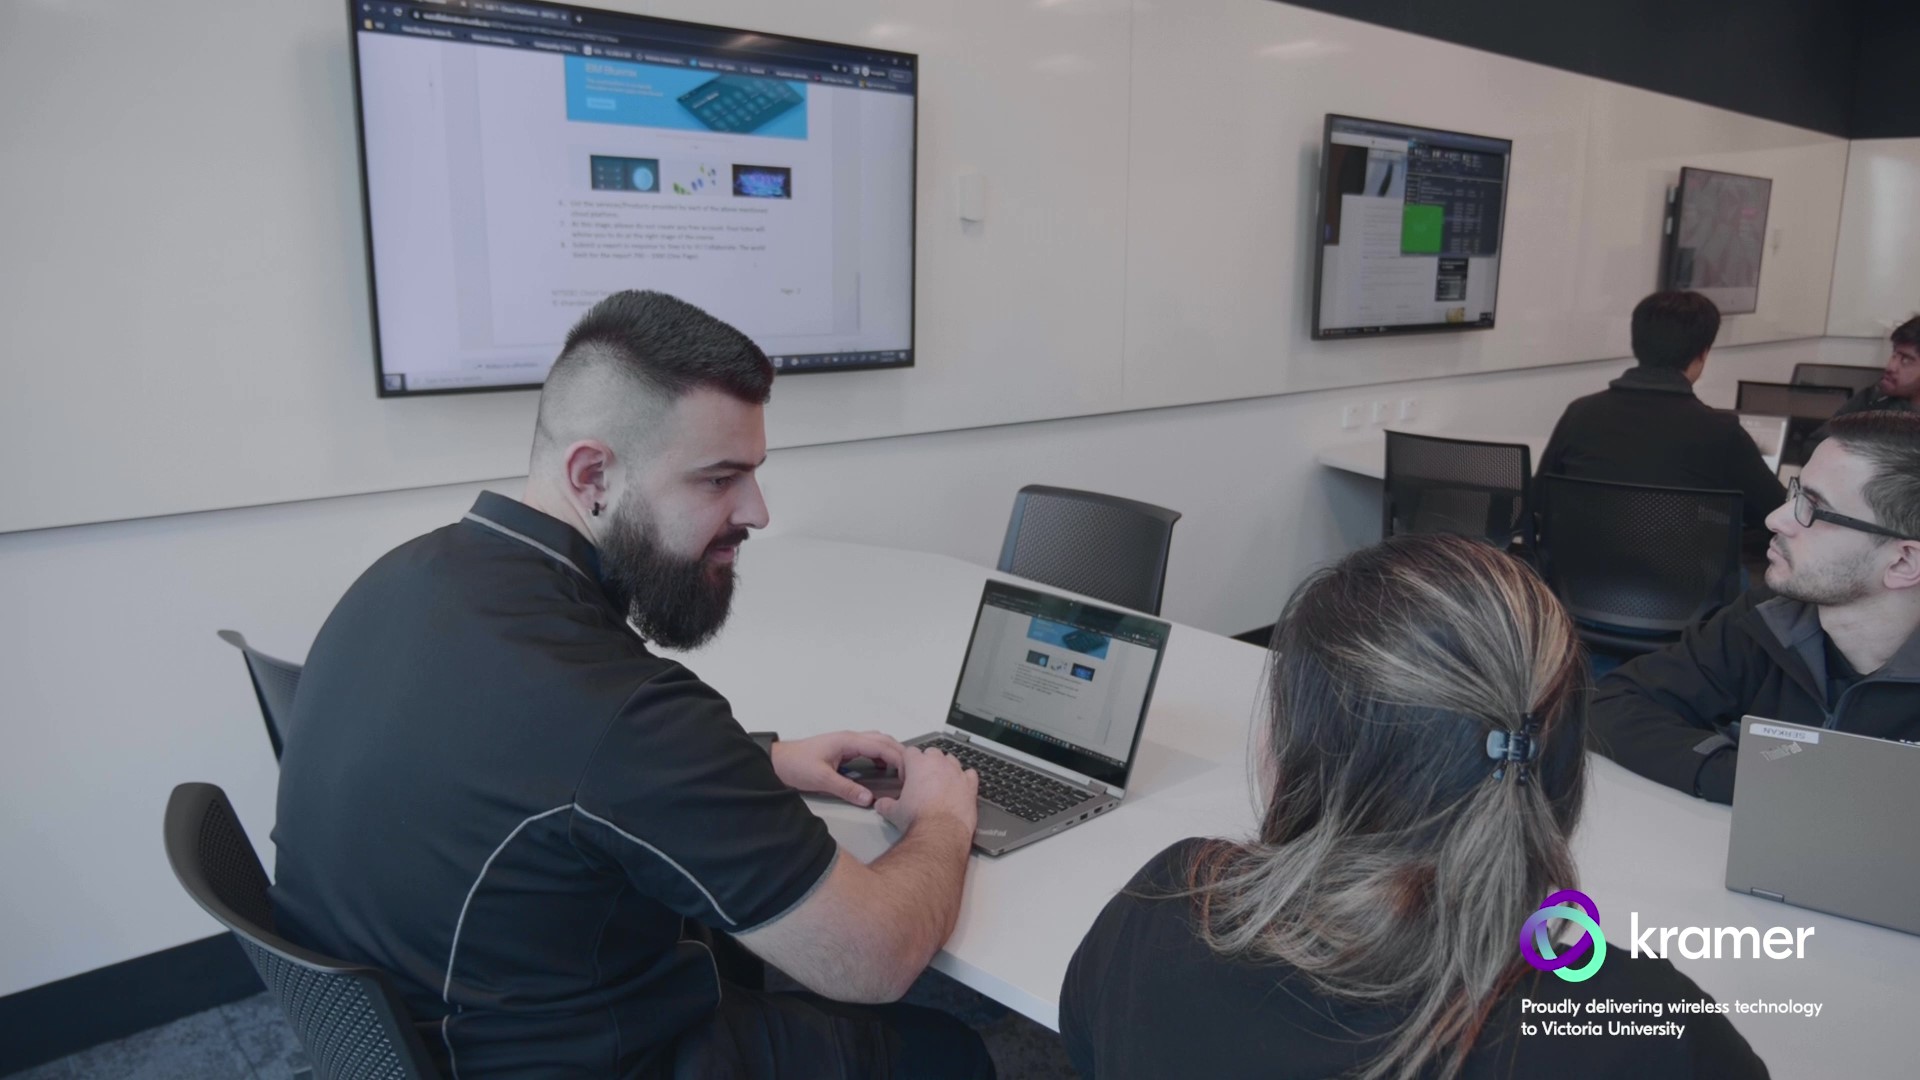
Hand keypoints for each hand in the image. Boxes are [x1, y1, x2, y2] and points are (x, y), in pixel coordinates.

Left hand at [769, 730, 907, 807]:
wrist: (777, 761)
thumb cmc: (796, 765)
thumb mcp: (822, 779)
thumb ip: (846, 789)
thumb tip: (868, 799)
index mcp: (847, 741)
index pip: (882, 746)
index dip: (898, 758)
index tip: (908, 773)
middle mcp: (850, 738)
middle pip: (883, 740)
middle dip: (900, 754)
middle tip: (911, 772)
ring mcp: (846, 742)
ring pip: (877, 742)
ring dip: (891, 753)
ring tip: (901, 770)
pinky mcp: (843, 749)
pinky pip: (868, 749)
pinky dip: (880, 756)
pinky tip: (882, 769)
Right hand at [874, 746, 978, 835]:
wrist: (940, 832)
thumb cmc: (918, 819)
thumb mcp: (894, 812)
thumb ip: (886, 804)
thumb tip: (881, 805)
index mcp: (918, 764)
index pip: (910, 752)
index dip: (907, 763)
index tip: (906, 776)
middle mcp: (939, 764)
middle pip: (932, 752)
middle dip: (927, 763)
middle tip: (922, 780)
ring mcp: (957, 773)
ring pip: (951, 760)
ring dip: (946, 768)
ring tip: (940, 783)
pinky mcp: (970, 786)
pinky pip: (969, 774)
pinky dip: (965, 779)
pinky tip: (959, 788)